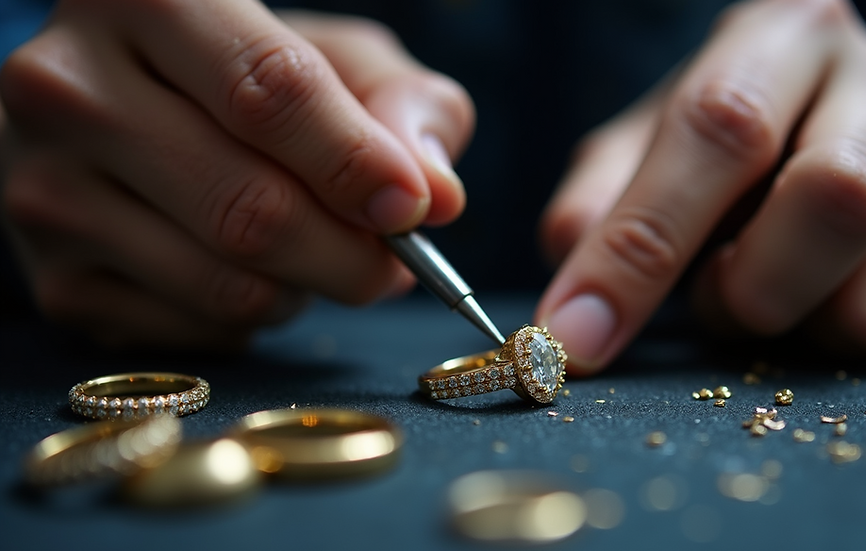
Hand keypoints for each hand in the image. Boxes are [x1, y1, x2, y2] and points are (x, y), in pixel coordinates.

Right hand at [0, 1, 473, 347]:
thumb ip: (400, 107)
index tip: (411, 208)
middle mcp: (69, 88)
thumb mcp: (337, 59)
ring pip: (226, 282)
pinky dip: (254, 317)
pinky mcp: (53, 277)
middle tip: (391, 262)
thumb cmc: (245, 78)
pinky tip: (251, 273)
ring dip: (307, 288)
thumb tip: (437, 196)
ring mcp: (44, 189)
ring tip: (320, 258)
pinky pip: (197, 328)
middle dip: (349, 254)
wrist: (122, 111)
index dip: (354, 161)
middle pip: (249, 207)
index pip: (268, 91)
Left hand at [535, 0, 865, 373]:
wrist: (833, 119)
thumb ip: (598, 208)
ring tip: (771, 282)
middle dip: (746, 287)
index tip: (578, 333)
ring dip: (793, 325)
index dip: (641, 246)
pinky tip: (824, 290)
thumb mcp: (643, 145)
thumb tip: (577, 311)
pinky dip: (840, 339)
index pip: (722, 128)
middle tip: (713, 291)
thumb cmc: (724, 135)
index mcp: (784, 34)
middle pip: (838, 201)